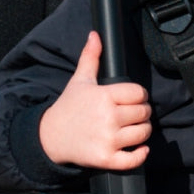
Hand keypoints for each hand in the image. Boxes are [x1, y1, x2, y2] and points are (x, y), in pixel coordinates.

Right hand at [38, 32, 150, 170]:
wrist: (50, 137)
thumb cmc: (68, 108)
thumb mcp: (79, 81)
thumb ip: (90, 57)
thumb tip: (95, 35)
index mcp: (103, 96)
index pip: (138, 93)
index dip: (139, 95)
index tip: (133, 99)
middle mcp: (108, 117)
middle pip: (144, 112)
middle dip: (142, 112)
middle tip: (133, 114)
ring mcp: (108, 139)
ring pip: (143, 133)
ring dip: (143, 131)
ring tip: (134, 128)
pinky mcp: (106, 159)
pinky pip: (134, 159)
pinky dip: (141, 154)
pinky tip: (140, 148)